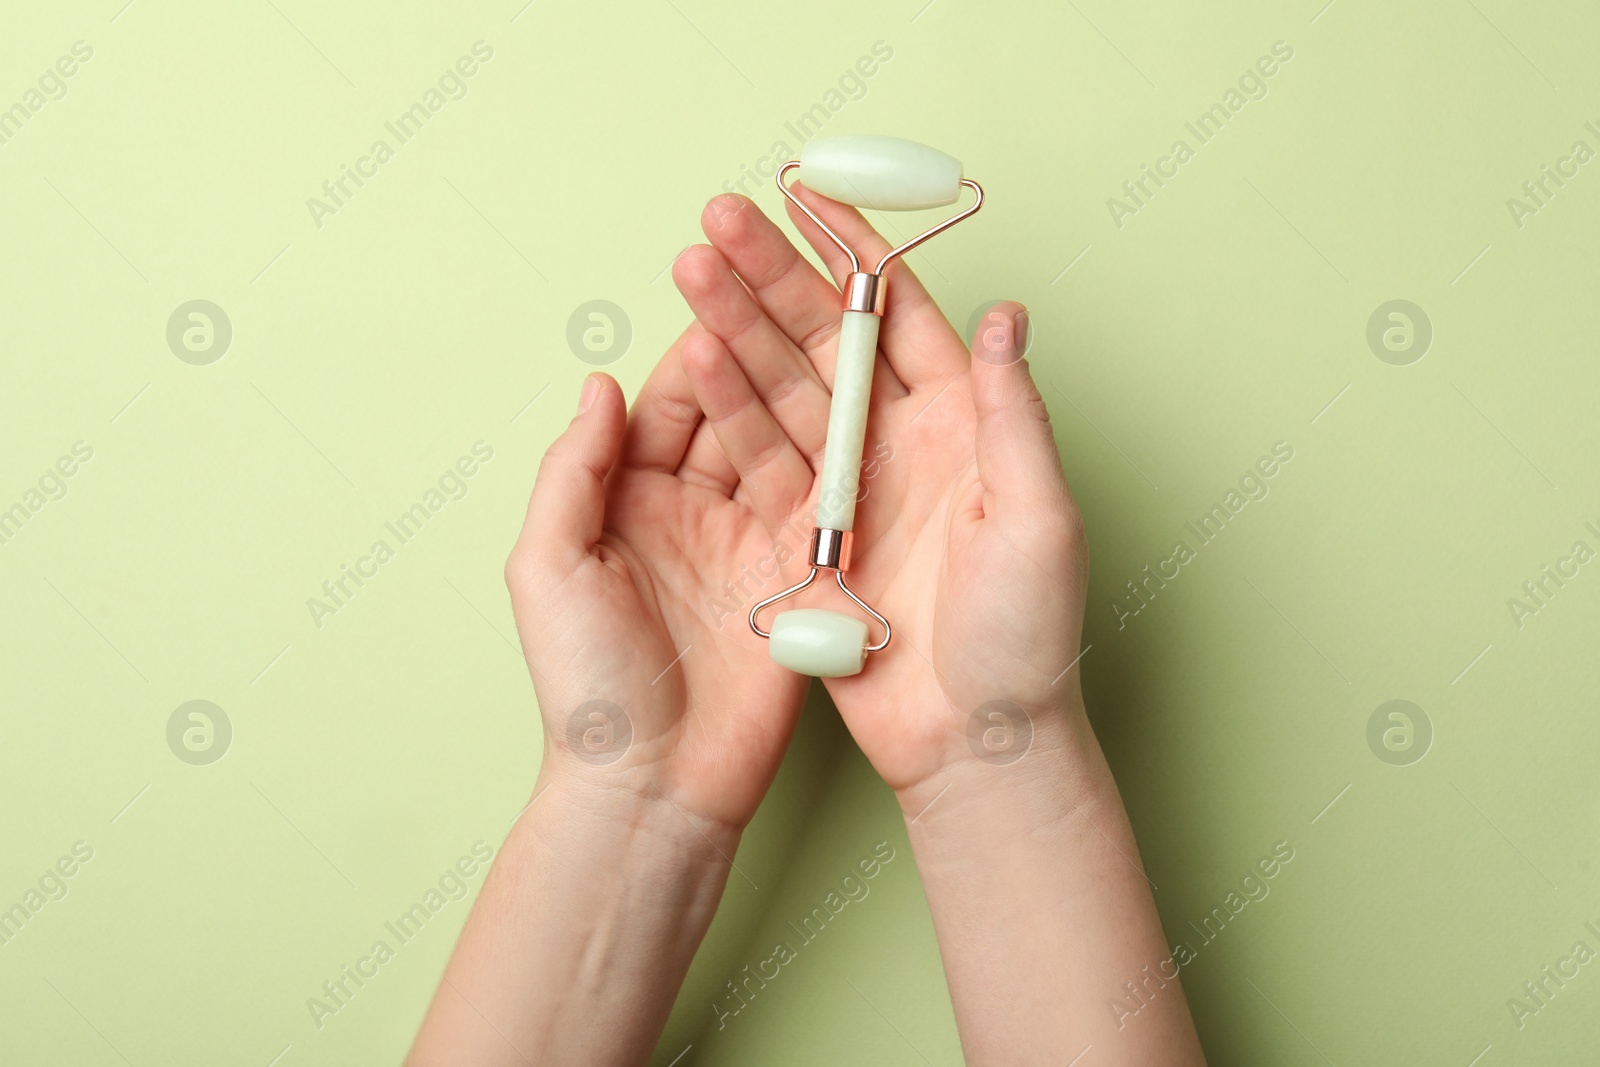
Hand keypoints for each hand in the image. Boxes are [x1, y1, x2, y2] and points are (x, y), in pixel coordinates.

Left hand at [504, 322, 815, 830]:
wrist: (656, 785)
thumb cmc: (589, 685)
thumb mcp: (550, 567)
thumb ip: (573, 473)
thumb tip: (600, 386)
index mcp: (629, 504)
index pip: (669, 409)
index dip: (695, 353)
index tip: (725, 291)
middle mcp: (695, 514)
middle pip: (732, 415)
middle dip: (754, 352)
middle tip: (787, 289)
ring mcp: (752, 543)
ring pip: (782, 446)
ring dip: (803, 391)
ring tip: (832, 328)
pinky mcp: (802, 576)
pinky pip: (822, 503)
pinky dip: (841, 454)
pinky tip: (862, 402)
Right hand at [673, 191, 1089, 796]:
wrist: (974, 742)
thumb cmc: (1026, 638)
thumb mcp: (1040, 518)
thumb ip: (1014, 415)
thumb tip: (1005, 315)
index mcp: (965, 424)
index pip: (902, 316)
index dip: (855, 254)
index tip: (810, 197)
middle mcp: (905, 443)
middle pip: (827, 339)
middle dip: (774, 276)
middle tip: (720, 219)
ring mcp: (853, 486)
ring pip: (785, 388)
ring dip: (738, 329)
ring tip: (692, 272)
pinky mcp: (809, 534)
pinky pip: (763, 459)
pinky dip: (729, 411)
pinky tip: (694, 362)